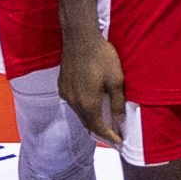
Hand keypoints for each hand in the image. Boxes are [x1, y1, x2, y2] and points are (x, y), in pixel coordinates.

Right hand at [60, 32, 127, 147]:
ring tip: (102, 118)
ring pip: (79, 113)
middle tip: (112, 133)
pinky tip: (89, 101)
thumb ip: (117, 102)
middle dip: (100, 129)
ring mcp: (66, 94)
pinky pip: (73, 102)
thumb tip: (119, 119)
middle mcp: (74, 102)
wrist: (80, 38)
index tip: (118, 141)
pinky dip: (82, 107)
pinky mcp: (62, 85)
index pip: (99, 128)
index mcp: (88, 104)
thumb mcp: (116, 80)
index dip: (110, 136)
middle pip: (87, 123)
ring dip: (90, 118)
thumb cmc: (100, 56)